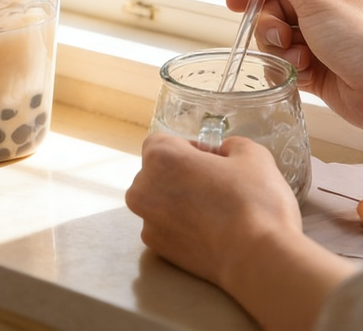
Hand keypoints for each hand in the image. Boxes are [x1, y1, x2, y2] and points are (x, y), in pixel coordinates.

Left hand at [125, 134, 300, 287]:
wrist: (260, 260)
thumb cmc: (255, 200)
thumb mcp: (253, 155)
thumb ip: (231, 146)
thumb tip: (224, 153)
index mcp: (160, 156)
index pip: (164, 143)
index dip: (190, 149)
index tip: (213, 163)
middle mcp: (143, 186)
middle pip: (157, 172)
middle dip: (181, 176)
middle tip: (215, 188)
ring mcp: (147, 219)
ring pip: (159, 201)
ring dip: (179, 202)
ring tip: (214, 213)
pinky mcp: (156, 247)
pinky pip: (165, 227)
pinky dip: (181, 227)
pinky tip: (209, 234)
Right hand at [227, 0, 362, 127]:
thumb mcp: (318, 1)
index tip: (235, 3)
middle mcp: (330, 4)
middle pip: (275, 5)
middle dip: (271, 25)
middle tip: (280, 36)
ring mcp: (325, 36)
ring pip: (277, 35)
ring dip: (281, 49)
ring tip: (300, 60)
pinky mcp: (320, 65)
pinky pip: (286, 60)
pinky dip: (289, 67)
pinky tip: (305, 73)